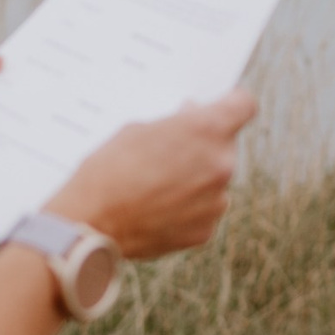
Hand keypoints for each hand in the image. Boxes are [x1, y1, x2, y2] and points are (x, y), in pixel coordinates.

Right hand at [43, 89, 256, 260]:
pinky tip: (156, 208)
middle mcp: (221, 164)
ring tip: (156, 184)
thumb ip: (175, 124)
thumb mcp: (138, 129)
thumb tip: (192, 120)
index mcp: (207, 129)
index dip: (232, 104)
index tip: (222, 107)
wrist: (91, 223)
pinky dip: (186, 208)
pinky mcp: (205, 230)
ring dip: (195, 179)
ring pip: (214, 181)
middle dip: (203, 145)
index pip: (244, 105)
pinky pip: (203, 210)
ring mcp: (216, 200)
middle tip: (171, 150)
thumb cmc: (108, 170)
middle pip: (225, 146)